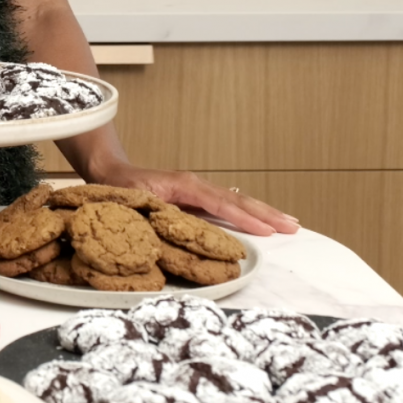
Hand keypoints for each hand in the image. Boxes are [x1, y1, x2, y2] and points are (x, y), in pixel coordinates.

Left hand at [89, 162, 299, 236]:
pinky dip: (249, 212)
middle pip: (237, 199)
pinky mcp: (197, 197)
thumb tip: (172, 231)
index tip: (267, 230)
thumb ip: (153, 213)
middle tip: (293, 227)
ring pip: (237, 201)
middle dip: (266, 213)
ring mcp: (198, 189)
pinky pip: (228, 205)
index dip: (244, 217)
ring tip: (289, 223)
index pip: (220, 203)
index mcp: (183, 185)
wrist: (109, 171)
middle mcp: (195, 184)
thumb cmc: (118, 188)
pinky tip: (264, 221)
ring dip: (263, 212)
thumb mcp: (133, 201)